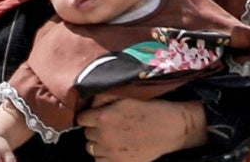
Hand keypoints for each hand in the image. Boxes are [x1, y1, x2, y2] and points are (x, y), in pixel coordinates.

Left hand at [76, 94, 206, 161]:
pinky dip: (105, 157)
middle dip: (94, 129)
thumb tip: (89, 104)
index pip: (81, 119)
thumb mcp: (122, 95)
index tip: (95, 115)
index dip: (88, 116)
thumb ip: (101, 98)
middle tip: (107, 125)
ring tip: (111, 138)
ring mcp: (112, 153)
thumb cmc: (146, 107)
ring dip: (99, 143)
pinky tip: (114, 149)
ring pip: (92, 150)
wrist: (168, 127)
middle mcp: (104, 137)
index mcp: (102, 117)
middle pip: (87, 135)